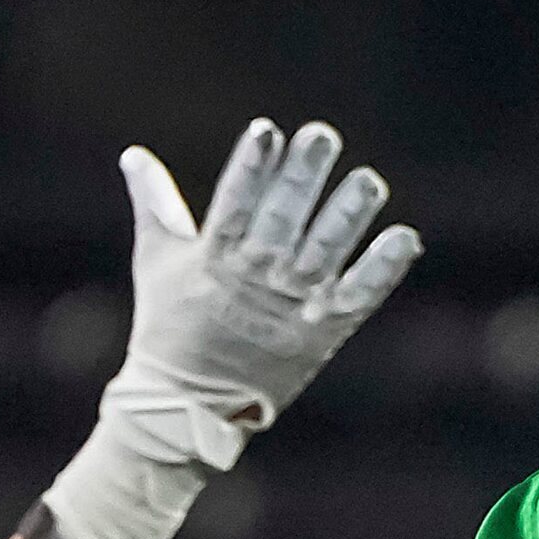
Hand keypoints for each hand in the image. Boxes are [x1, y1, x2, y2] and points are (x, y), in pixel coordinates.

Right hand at [37, 119, 420, 538]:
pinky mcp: (322, 332)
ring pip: (325, 251)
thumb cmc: (168, 326)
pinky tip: (405, 238)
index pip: (235, 201)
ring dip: (348, 214)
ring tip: (369, 180)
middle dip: (303, 176)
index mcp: (214, 256)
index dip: (252, 167)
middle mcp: (255, 277)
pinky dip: (383, 269)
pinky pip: (359, 296)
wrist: (187, 406)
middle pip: (284, 218)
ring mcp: (290, 306)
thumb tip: (133, 154)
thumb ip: (155, 205)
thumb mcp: (157, 260)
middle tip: (323, 135)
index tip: (268, 131)